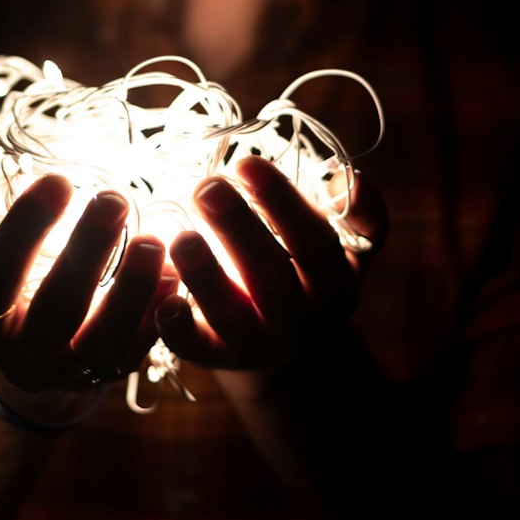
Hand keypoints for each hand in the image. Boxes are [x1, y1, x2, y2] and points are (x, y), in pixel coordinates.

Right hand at [0, 167, 172, 393]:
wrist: (20, 347)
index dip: (25, 230)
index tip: (59, 179)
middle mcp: (21, 357)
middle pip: (54, 312)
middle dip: (86, 254)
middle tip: (115, 199)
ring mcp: (69, 371)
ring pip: (102, 343)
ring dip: (131, 292)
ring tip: (155, 239)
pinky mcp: (110, 373)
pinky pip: (138, 353)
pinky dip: (158, 317)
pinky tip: (175, 275)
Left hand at [155, 155, 386, 371]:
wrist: (290, 345)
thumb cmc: (307, 268)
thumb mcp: (346, 243)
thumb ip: (357, 211)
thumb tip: (350, 181)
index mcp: (334, 282)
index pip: (315, 242)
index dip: (282, 202)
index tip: (246, 163)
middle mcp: (300, 317)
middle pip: (272, 277)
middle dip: (238, 229)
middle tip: (205, 187)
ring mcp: (257, 342)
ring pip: (232, 316)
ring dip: (206, 276)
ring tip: (181, 237)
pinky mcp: (216, 356)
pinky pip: (196, 349)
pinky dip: (177, 328)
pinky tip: (161, 298)